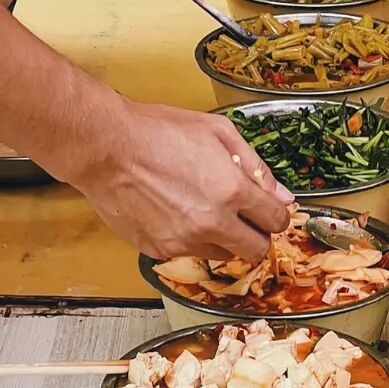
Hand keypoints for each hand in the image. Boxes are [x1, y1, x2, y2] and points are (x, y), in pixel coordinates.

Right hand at [63, 98, 293, 260]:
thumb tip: (281, 195)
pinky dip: (191, 240)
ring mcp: (185, 241)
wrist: (106, 147)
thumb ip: (255, 165)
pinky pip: (189, 254)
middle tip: (244, 219)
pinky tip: (177, 213)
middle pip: (256, 249)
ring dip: (224, 239)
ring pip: (224, 255)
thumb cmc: (157, 132)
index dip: (277, 215)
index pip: (277, 221)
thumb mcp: (218, 131)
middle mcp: (212, 222)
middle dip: (257, 235)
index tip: (269, 212)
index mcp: (232, 190)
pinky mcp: (160, 250)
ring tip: (204, 211)